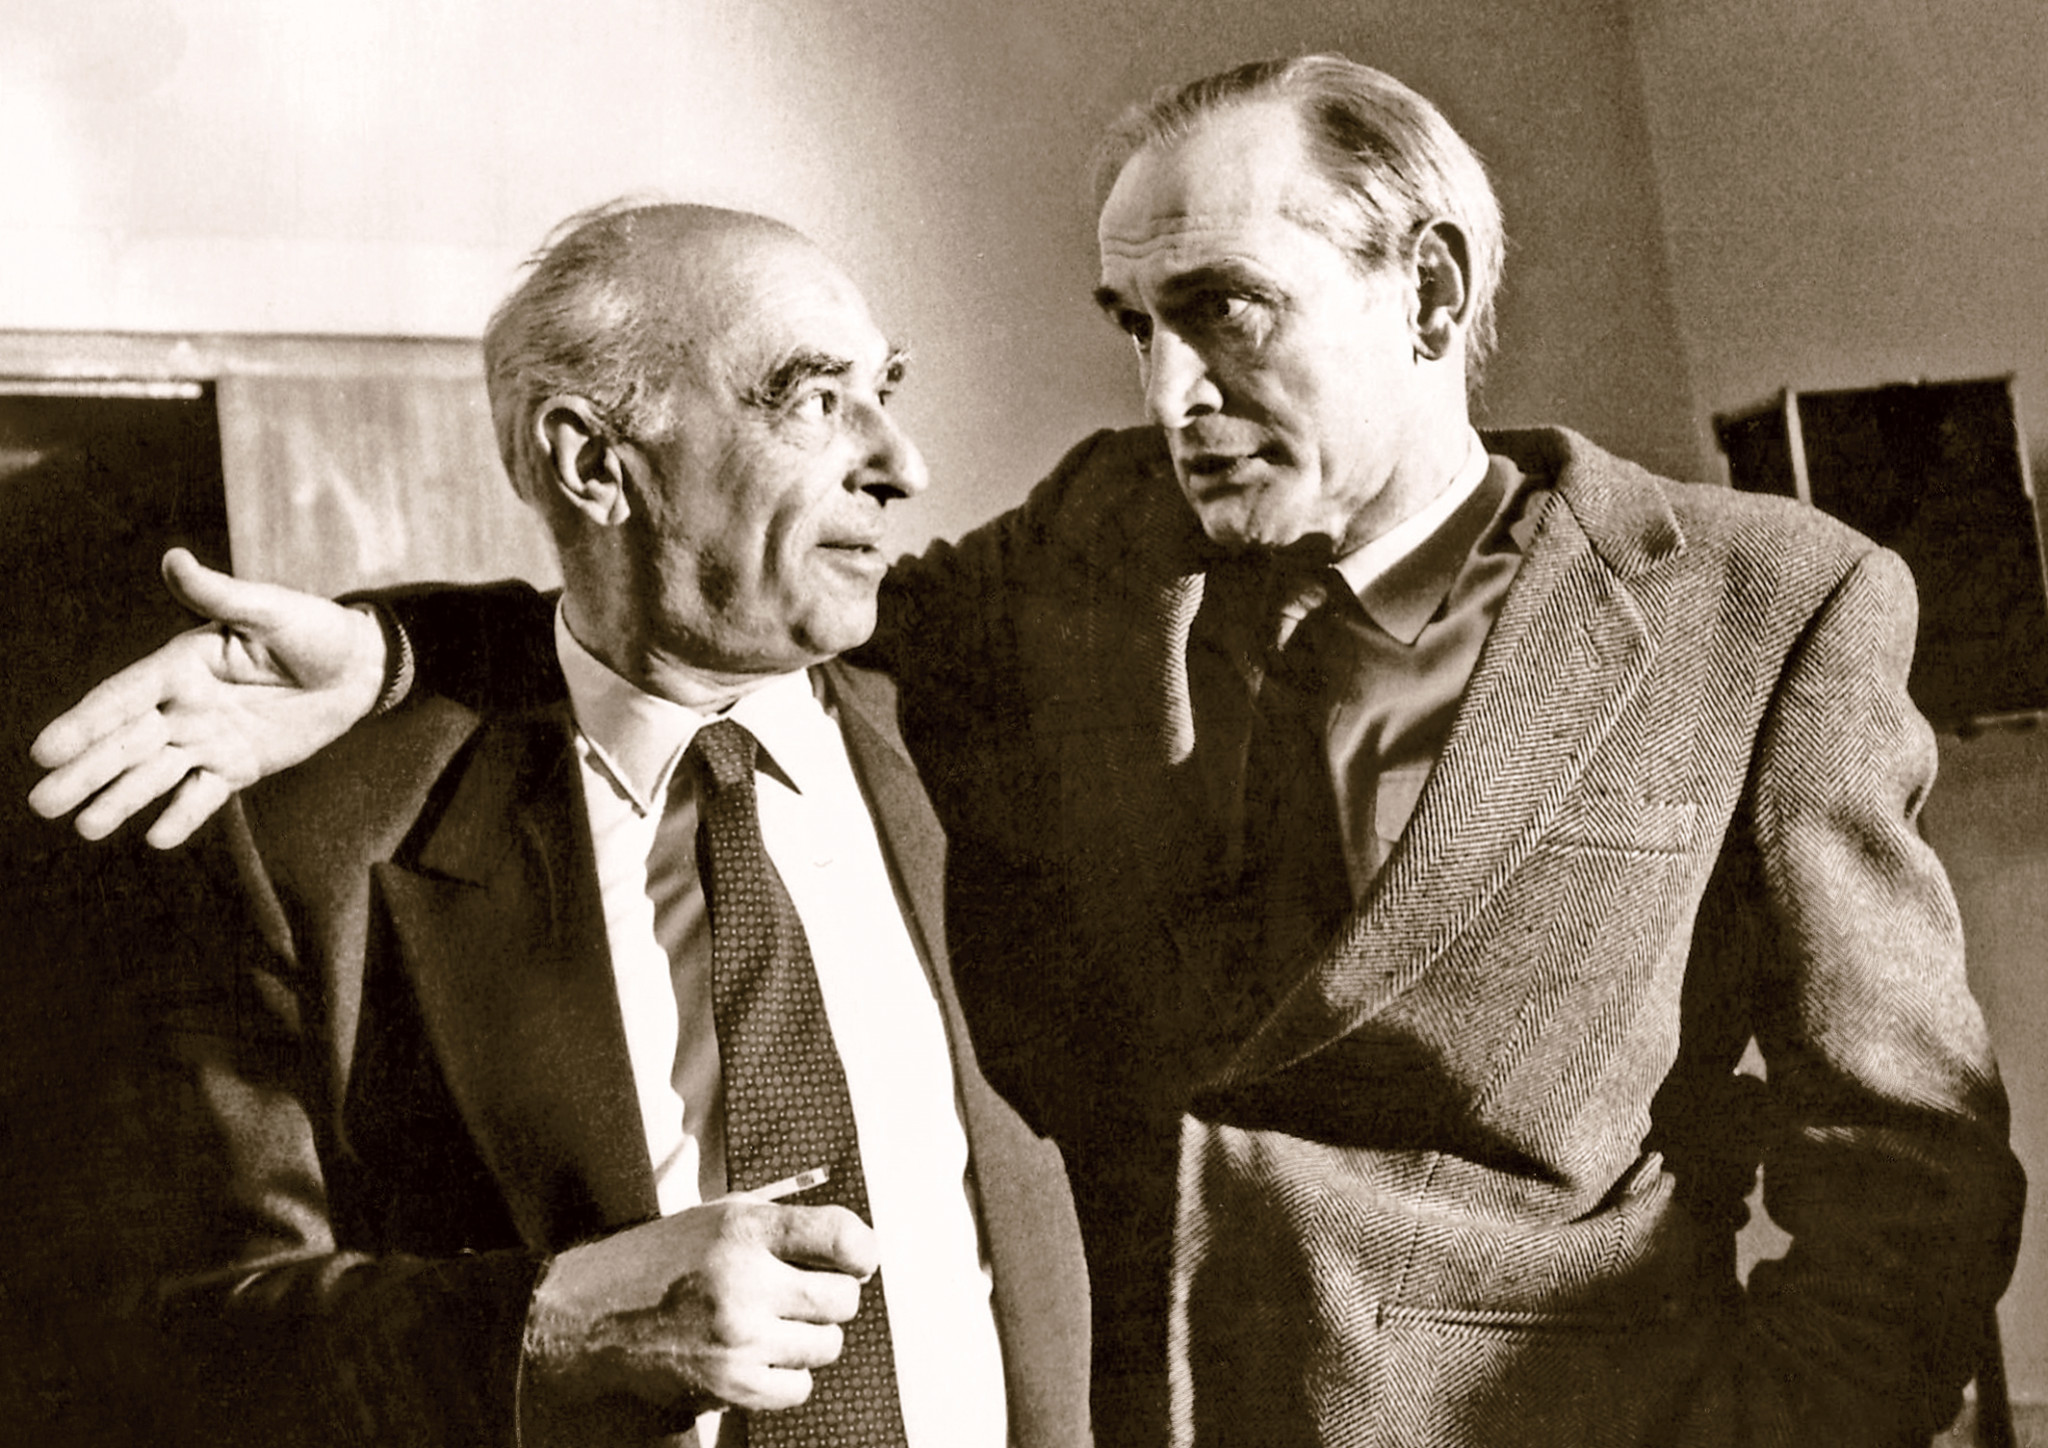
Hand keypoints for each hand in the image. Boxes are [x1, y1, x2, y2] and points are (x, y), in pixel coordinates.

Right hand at [27, 549, 389, 847]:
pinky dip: (183, 815)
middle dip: (85, 773)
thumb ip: (220, 595)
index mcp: (179, 665)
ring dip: (120, 800)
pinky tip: (158, 838)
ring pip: (155, 774)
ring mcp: (208, 739)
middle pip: (126, 743)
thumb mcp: (268, 609)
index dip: (84, 724)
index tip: (44, 752)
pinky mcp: (237, 766)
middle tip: (41, 804)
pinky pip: (205, 795)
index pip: (123, 698)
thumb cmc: (311, 629)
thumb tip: (174, 559)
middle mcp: (183, 705)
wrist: (358, 666)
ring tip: (85, 828)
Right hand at [527, 1199, 878, 1421]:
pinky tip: (759, 1356)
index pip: (841, 1236)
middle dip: (832, 1296)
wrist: (591, 1317)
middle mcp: (744, 1282)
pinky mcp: (730, 1385)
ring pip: (827, 1345)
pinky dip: (787, 1376)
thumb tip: (854, 1251)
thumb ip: (784, 1226)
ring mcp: (738, 1338)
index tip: (856, 1258)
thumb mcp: (719, 1216)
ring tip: (772, 1324)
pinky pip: (799, 1387)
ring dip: (808, 1337)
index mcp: (743, 1229)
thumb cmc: (662, 1260)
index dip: (861, 1250)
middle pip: (843, 1299)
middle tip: (802, 1294)